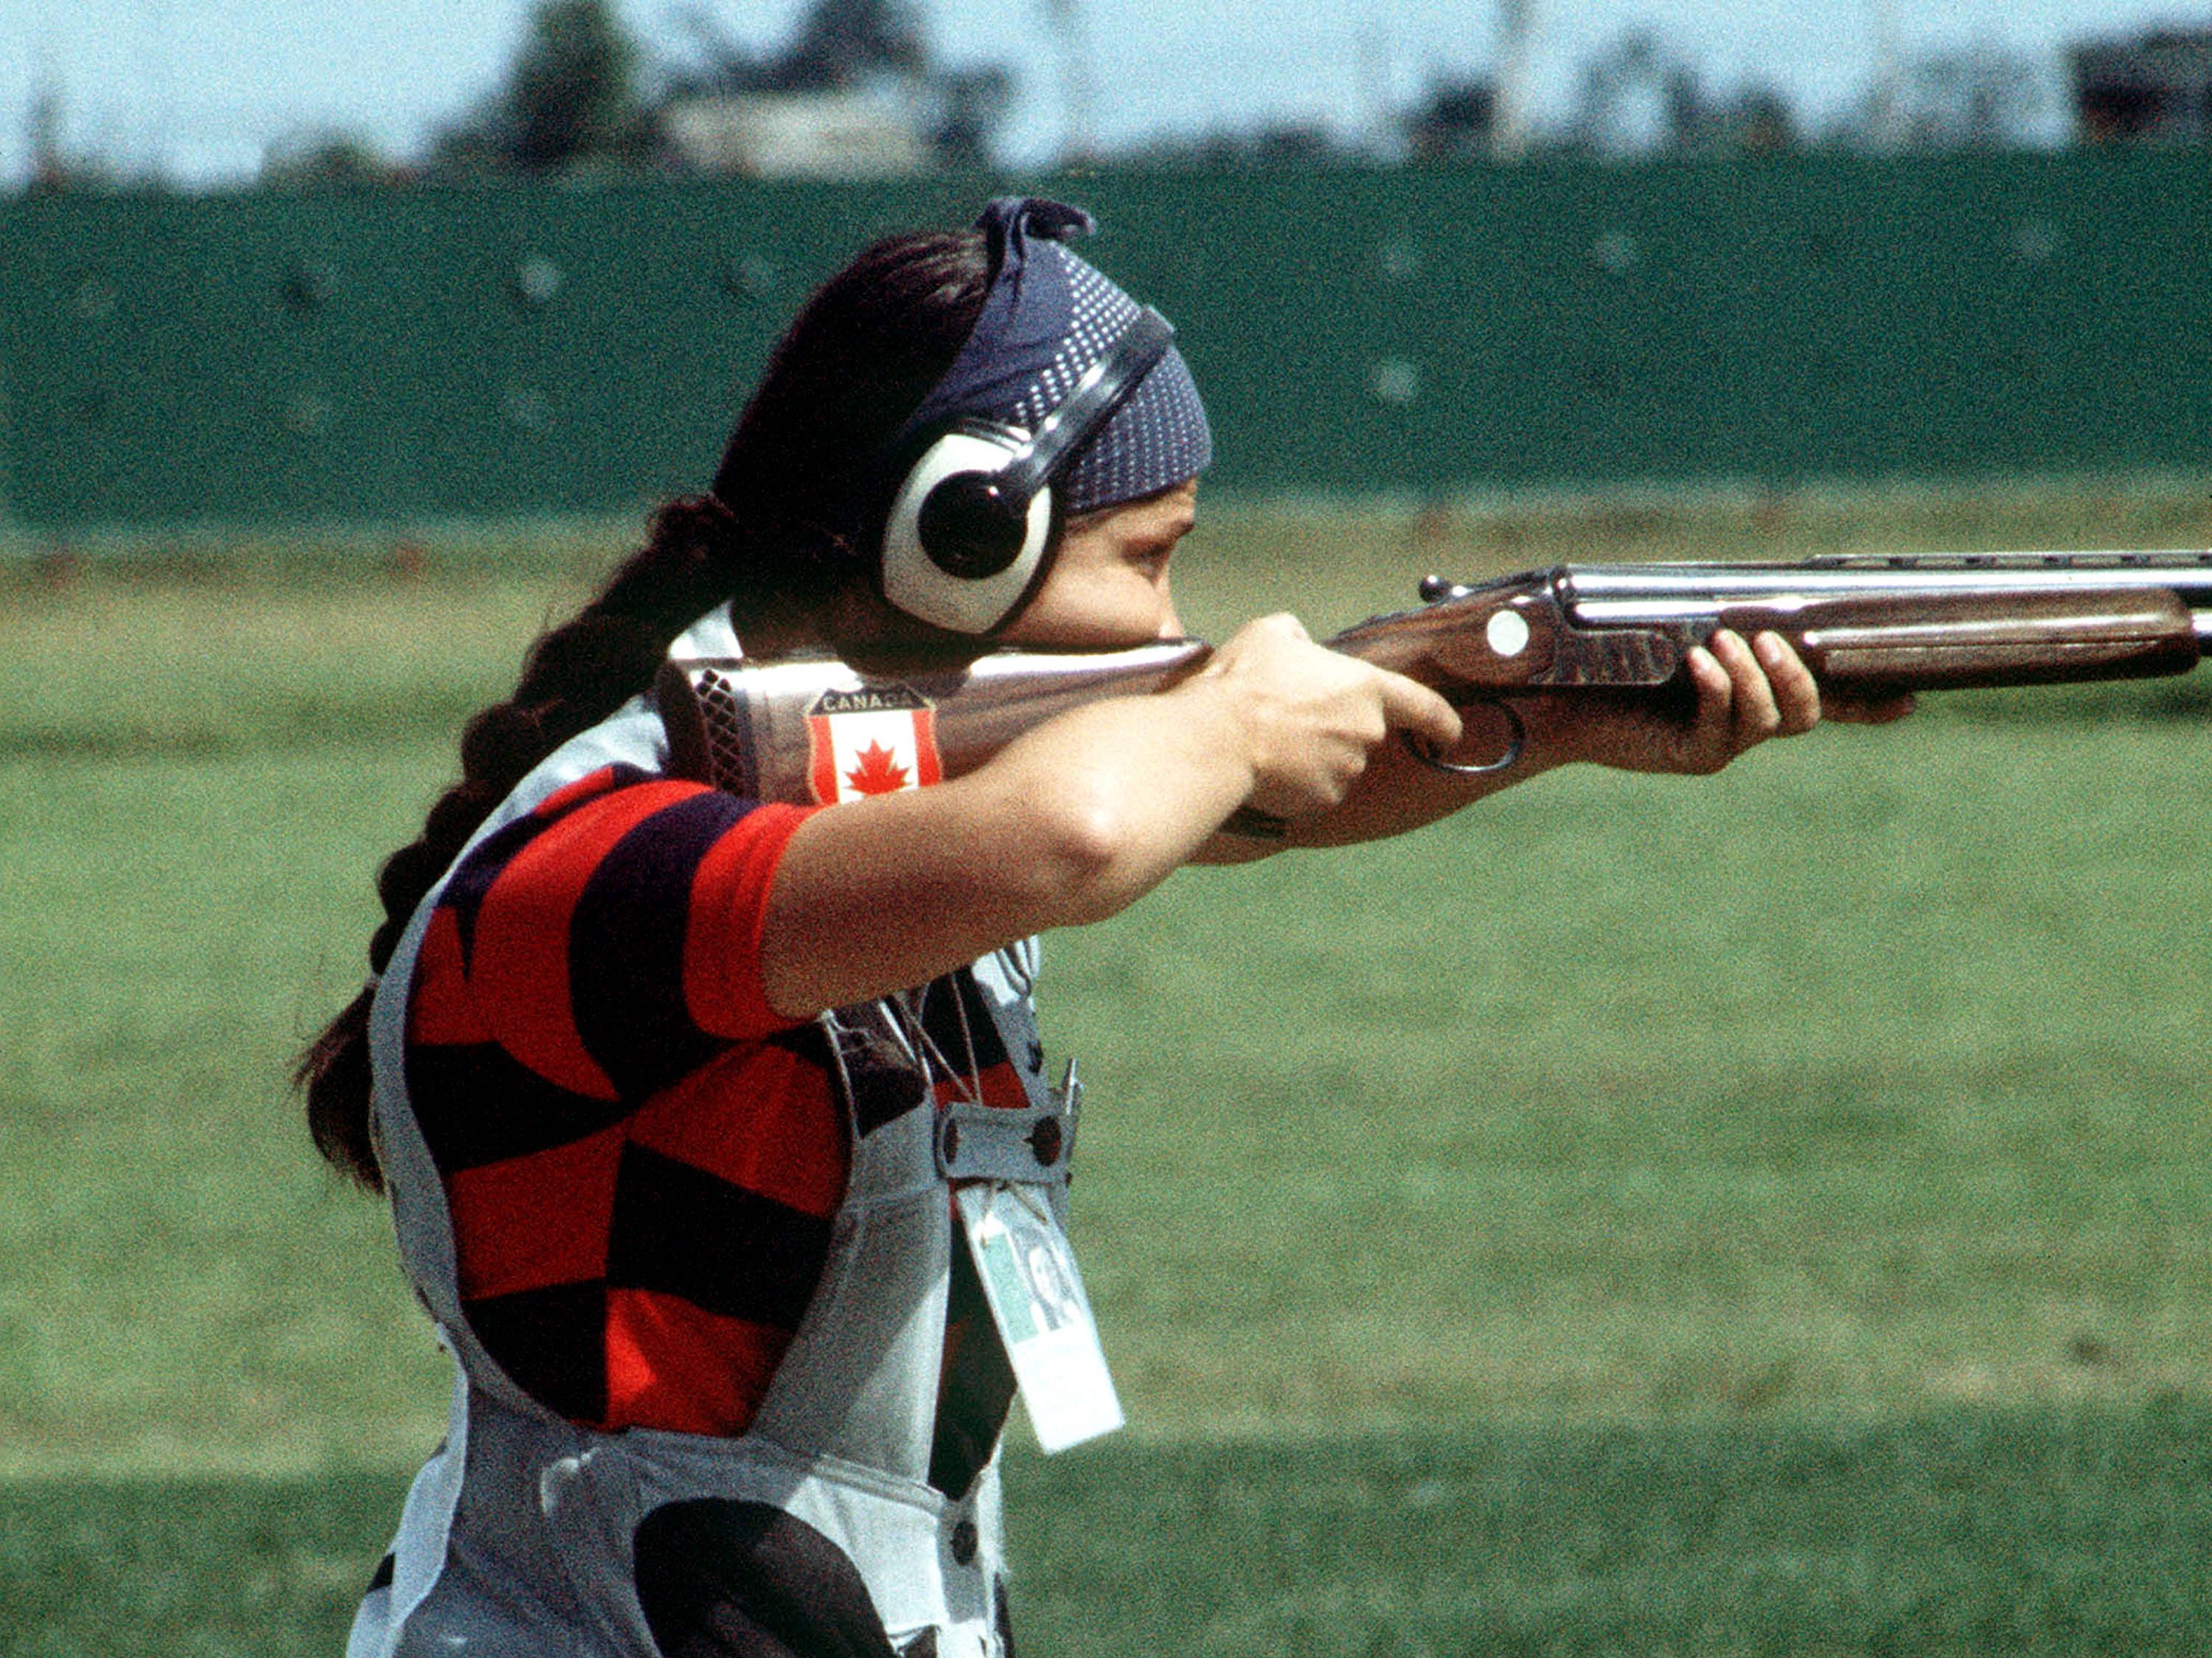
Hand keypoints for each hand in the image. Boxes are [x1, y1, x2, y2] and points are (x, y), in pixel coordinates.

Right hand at [1192, 613, 1463, 815]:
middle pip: (1362, 733)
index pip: (1421, 705)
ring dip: (1312, 755)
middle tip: (1289, 716)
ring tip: (1268, 738)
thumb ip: (1298, 637)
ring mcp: (1346, 770)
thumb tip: (1301, 646)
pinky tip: (1267, 766)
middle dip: (1333, 728)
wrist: (1219, 736)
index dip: (1441, 720)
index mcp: (1365, 688)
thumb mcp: (1271, 633)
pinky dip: (1296, 783)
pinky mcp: (1322, 800)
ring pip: (1337, 764)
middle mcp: (1367, 732)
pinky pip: (1314, 791)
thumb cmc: (1247, 679)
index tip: (1452, 735)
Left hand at [1549, 629, 1912, 776]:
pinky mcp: (1690, 755)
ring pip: (1772, 721)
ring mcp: (1720, 744)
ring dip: (1755, 677)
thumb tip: (1749, 585)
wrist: (1556, 699)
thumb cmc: (1611, 660)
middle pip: (1808, 713)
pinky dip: (1719, 689)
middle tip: (1768, 641)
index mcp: (1749, 694)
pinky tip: (1699, 664)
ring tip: (1723, 643)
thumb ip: (1715, 618)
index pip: (1822, 701)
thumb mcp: (1671, 631)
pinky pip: (1724, 729)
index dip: (1866, 704)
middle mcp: (1743, 724)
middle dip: (1799, 675)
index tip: (1911, 701)